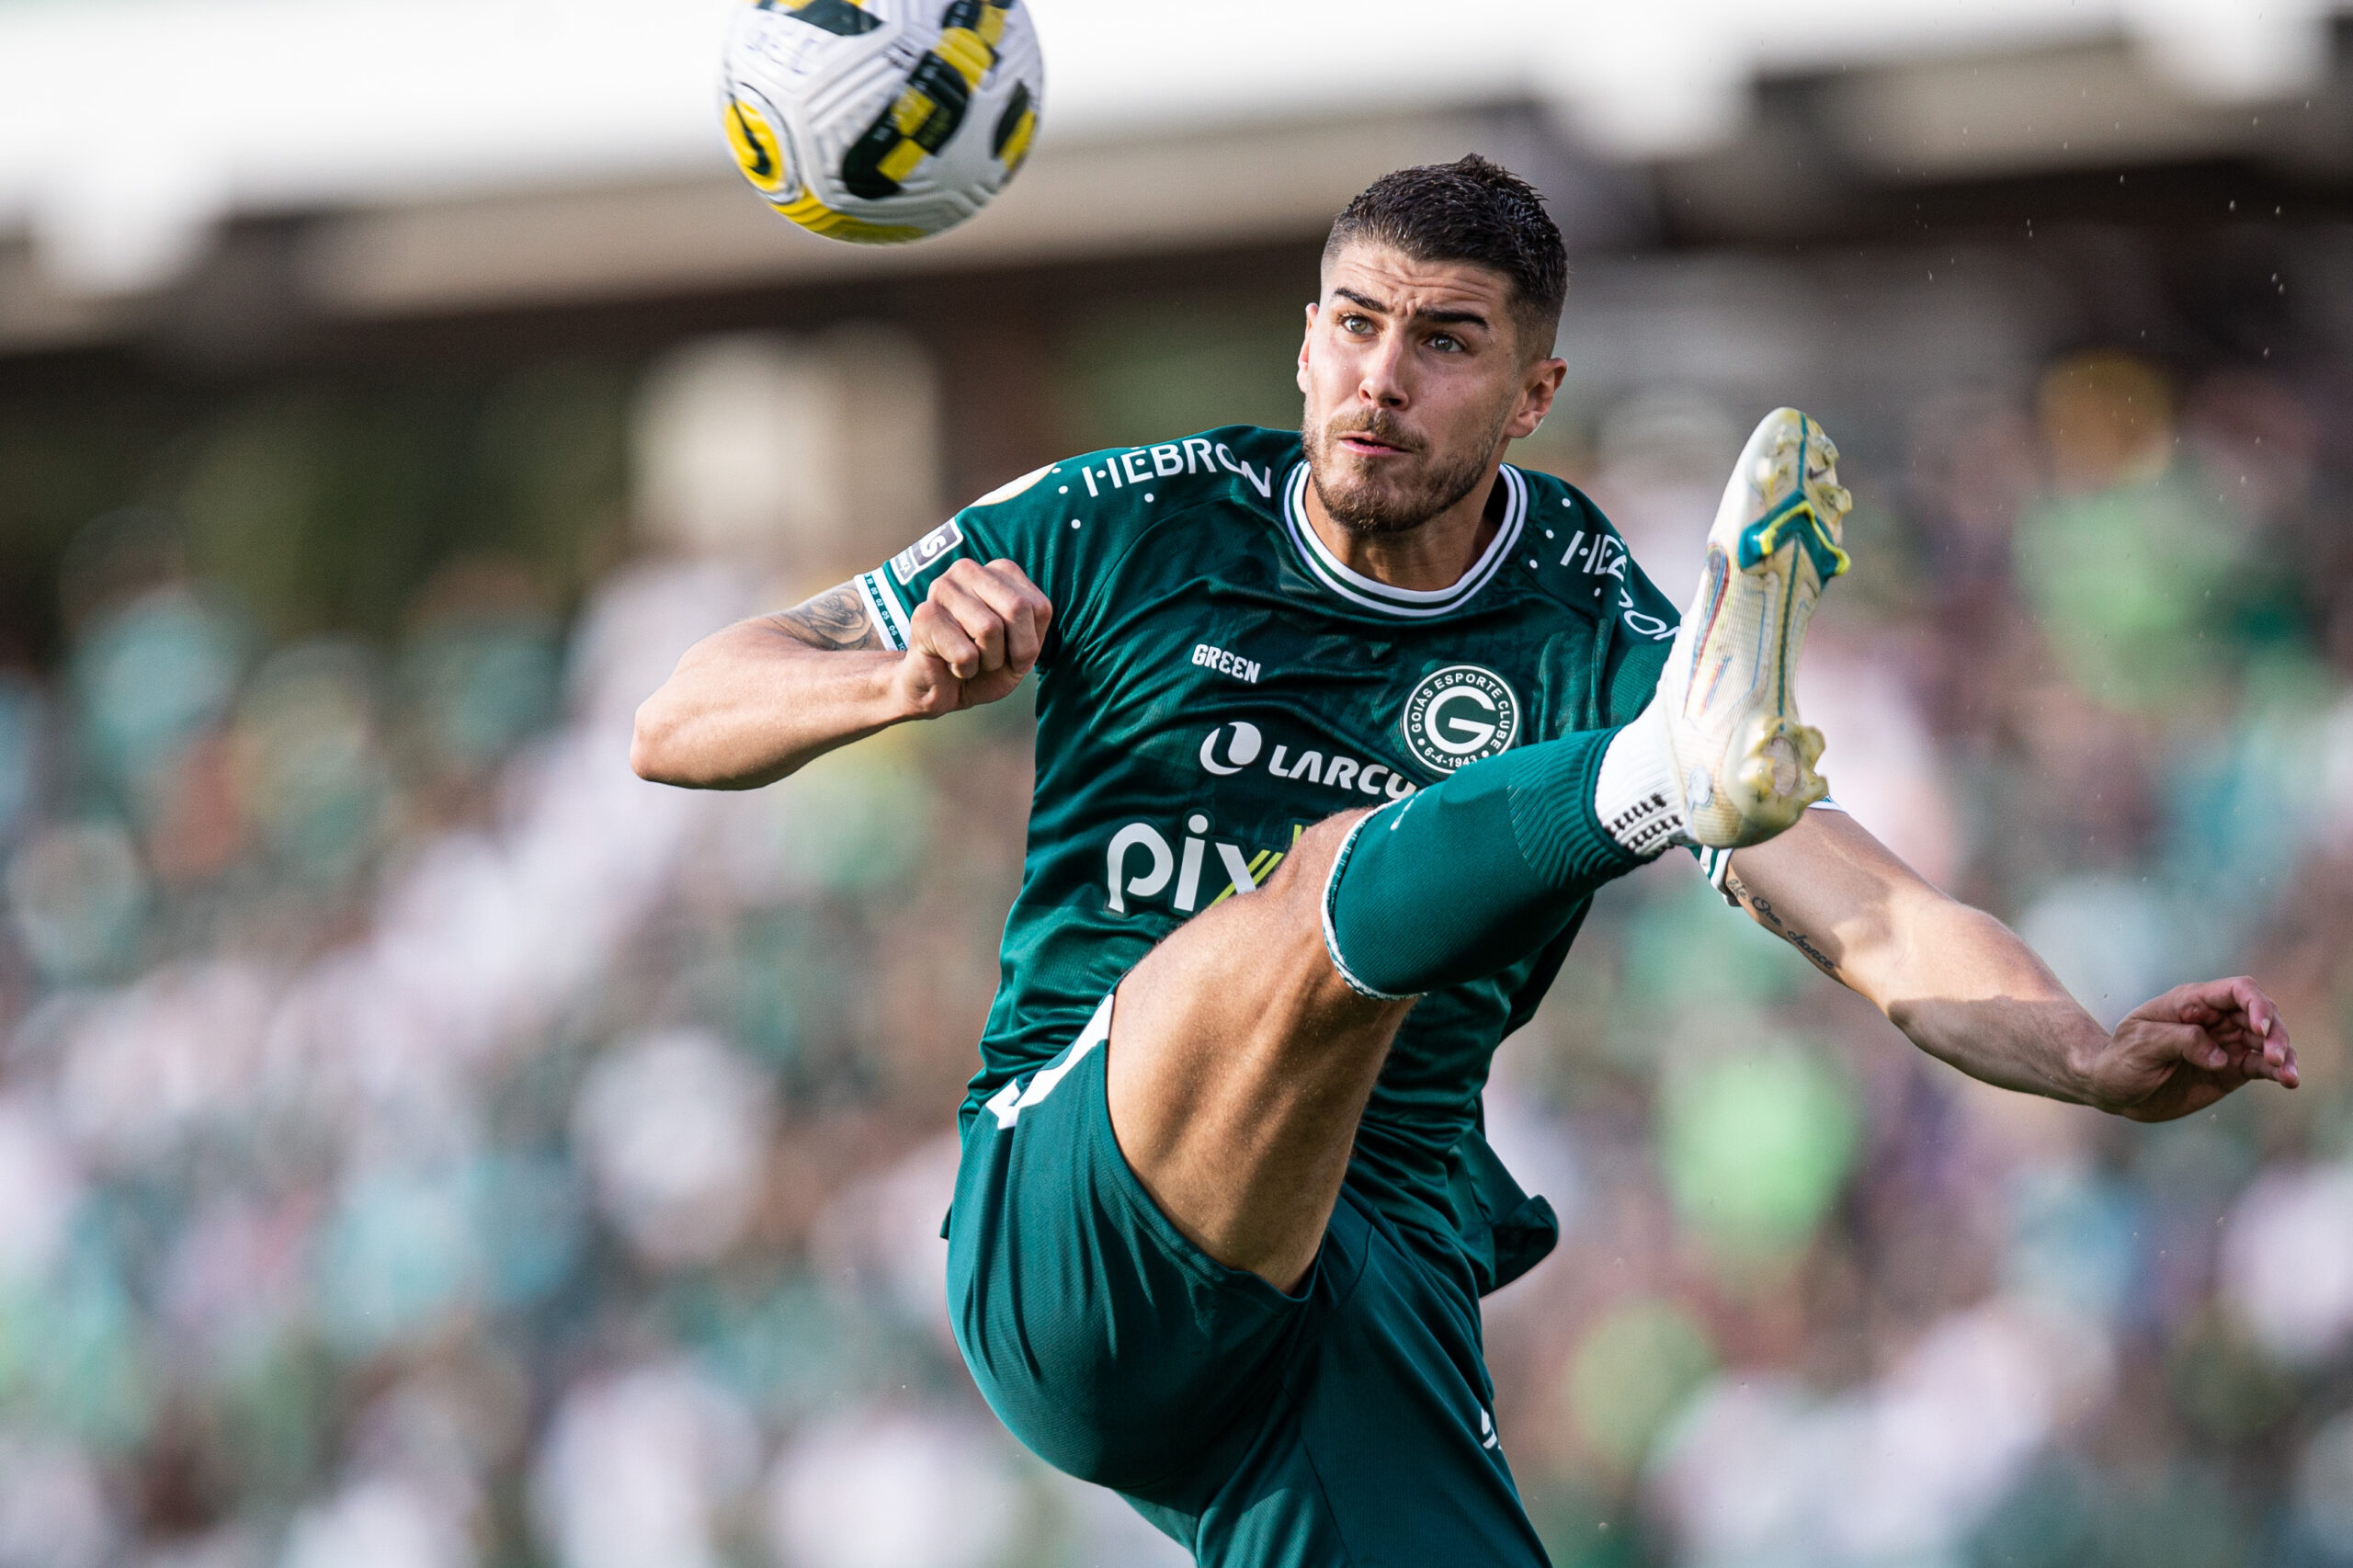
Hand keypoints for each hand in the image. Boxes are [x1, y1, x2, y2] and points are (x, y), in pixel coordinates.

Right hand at [895, 559, 1052, 716]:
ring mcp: (942, 588)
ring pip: (989, 629)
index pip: (1039, 606)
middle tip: (992, 659)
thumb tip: (1018, 606)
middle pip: (1016, 608)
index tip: (1010, 651)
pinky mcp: (923, 614)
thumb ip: (1033, 622)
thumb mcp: (1024, 647)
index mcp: (999, 571)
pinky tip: (951, 663)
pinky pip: (965, 653)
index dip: (1030, 642)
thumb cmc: (985, 664)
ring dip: (987, 660)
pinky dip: (965, 670)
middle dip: (1014, 649)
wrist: (941, 690)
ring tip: (971, 658)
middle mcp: (968, 570)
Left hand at [2077, 977, 2297, 1121]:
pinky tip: (2290, 1081)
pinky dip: (2278, 1072)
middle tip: (2276, 1057)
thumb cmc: (2120, 1059)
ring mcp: (2225, 1044)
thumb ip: (2182, 1042)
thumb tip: (2222, 1057)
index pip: (2237, 990)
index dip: (2256, 1004)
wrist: (2112, 1089)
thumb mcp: (2141, 1045)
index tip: (2260, 1028)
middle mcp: (2215, 1019)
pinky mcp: (2231, 1069)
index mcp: (2191, 1002)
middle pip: (2261, 1014)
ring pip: (2268, 1041)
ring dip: (2284, 1054)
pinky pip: (2262, 1066)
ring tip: (2289, 1075)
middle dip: (2275, 1032)